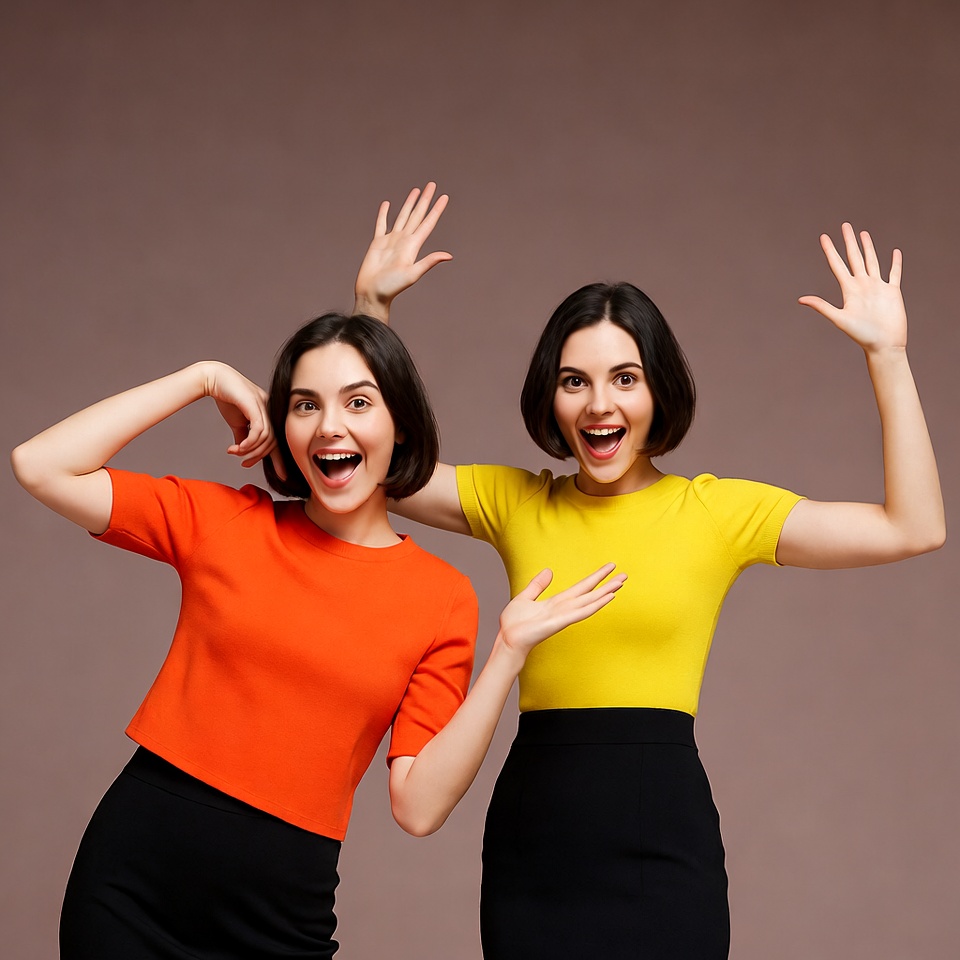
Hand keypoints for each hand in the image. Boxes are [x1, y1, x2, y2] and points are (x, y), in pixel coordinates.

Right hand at [202, 362, 275, 467]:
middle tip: (244, 463)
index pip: (278, 440)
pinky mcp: (255, 405)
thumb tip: (243, 451)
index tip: (281, 475)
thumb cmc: (228, 399)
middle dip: (258, 457)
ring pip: (265, 438)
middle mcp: (271, 410)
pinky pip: (258, 430)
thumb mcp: (238, 423)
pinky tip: (237, 448)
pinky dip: (249, 443)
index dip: (280, 459)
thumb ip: (243, 437)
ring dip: (250, 450)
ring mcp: (265, 406)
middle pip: (272, 442)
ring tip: (236, 453)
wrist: (215, 380)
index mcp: (269, 415)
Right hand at [353, 182, 451, 319]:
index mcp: (413, 246)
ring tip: (416, 191)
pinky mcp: (377, 243)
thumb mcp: (412, 274)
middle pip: (417, 215)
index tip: (444, 196)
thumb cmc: (391, 287)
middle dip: (424, 200)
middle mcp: (404, 241)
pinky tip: (387, 204)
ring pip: (402, 216)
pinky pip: (381, 224)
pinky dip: (384, 214)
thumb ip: (429, 262)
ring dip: (409, 204)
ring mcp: (391, 241)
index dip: (436, 209)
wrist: (372, 294)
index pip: (427, 223)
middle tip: (432, 184)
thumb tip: (449, 256)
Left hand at [497, 563, 625, 660]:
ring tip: (620, 583)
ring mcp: (564, 615)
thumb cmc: (514, 625)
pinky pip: (581, 612)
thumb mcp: (525, 598)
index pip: (581, 587)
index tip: (609, 567)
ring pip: (590, 601)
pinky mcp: (560, 622)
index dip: (596, 577)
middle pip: (590, 593)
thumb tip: (548, 571)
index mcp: (557, 602)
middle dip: (607, 584)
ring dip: (606, 592)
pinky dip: (595, 604)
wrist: (507, 640)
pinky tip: (608, 598)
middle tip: (625, 575)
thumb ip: (537, 585)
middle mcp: (564, 608)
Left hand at [798, 223, 905, 354]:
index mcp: (849, 290)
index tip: (823, 237)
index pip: (837, 265)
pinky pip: (894, 274)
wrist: (883, 345)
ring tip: (863, 234)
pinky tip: (895, 252)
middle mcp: (862, 285)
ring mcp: (877, 287)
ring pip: (872, 261)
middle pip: (854, 258)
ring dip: (868, 248)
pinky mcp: (893, 292)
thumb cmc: (861, 335)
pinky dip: (895, 263)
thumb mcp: (839, 319)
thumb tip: (800, 299)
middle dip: (849, 242)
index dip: (830, 250)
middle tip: (845, 225)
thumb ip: (822, 307)